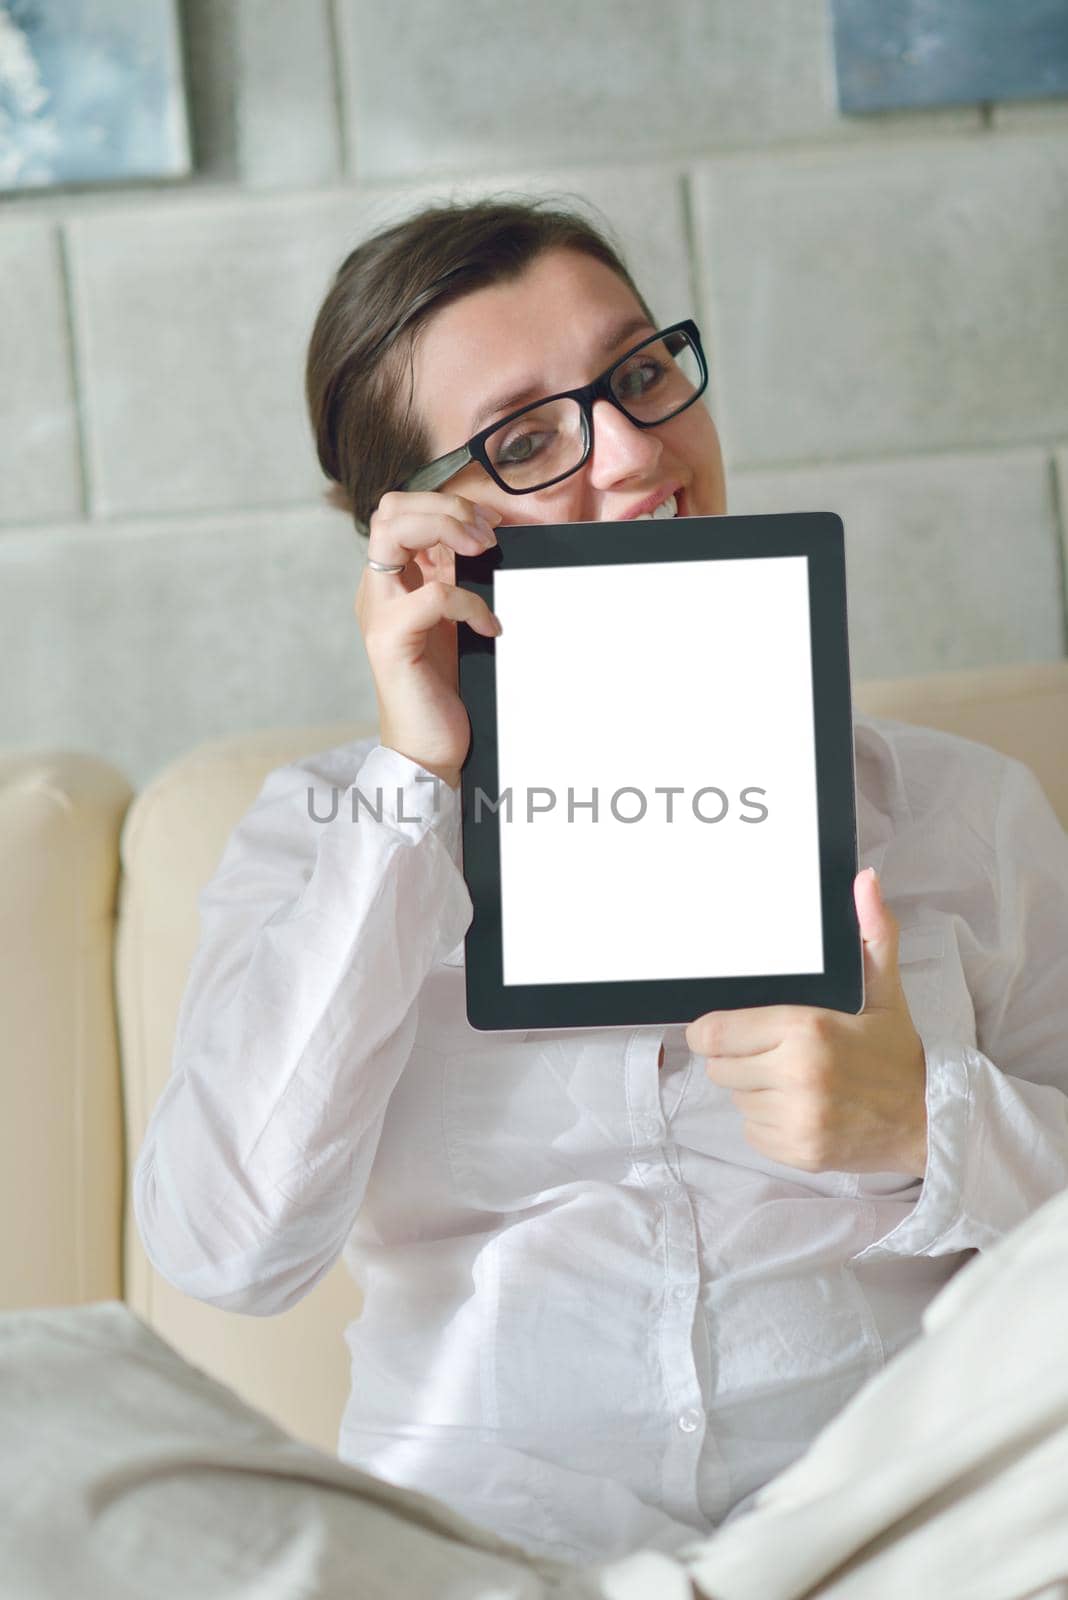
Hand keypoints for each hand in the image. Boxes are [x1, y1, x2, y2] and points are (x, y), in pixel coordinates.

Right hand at [356, 491, 501, 787]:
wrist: (430, 747)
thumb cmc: (446, 687)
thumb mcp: (455, 621)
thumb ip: (459, 580)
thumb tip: (492, 539)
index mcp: (393, 580)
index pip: (401, 510)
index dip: (447, 503)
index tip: (491, 523)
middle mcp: (378, 589)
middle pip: (391, 508)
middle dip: (445, 506)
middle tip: (485, 534)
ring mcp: (379, 612)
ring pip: (394, 531)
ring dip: (447, 529)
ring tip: (484, 552)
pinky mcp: (390, 641)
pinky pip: (431, 595)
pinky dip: (469, 602)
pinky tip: (490, 626)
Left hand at [686, 868, 927, 1176]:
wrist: (928, 1120)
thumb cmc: (894, 1051)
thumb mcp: (884, 989)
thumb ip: (870, 933)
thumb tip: (865, 879)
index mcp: (807, 1029)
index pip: (714, 1033)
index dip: (711, 1030)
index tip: (726, 1027)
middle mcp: (797, 1076)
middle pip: (718, 1066)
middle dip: (736, 1057)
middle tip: (771, 1050)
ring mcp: (797, 1120)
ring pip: (735, 1098)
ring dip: (753, 1088)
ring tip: (792, 1078)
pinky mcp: (798, 1153)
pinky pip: (753, 1131)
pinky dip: (767, 1121)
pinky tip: (799, 1107)